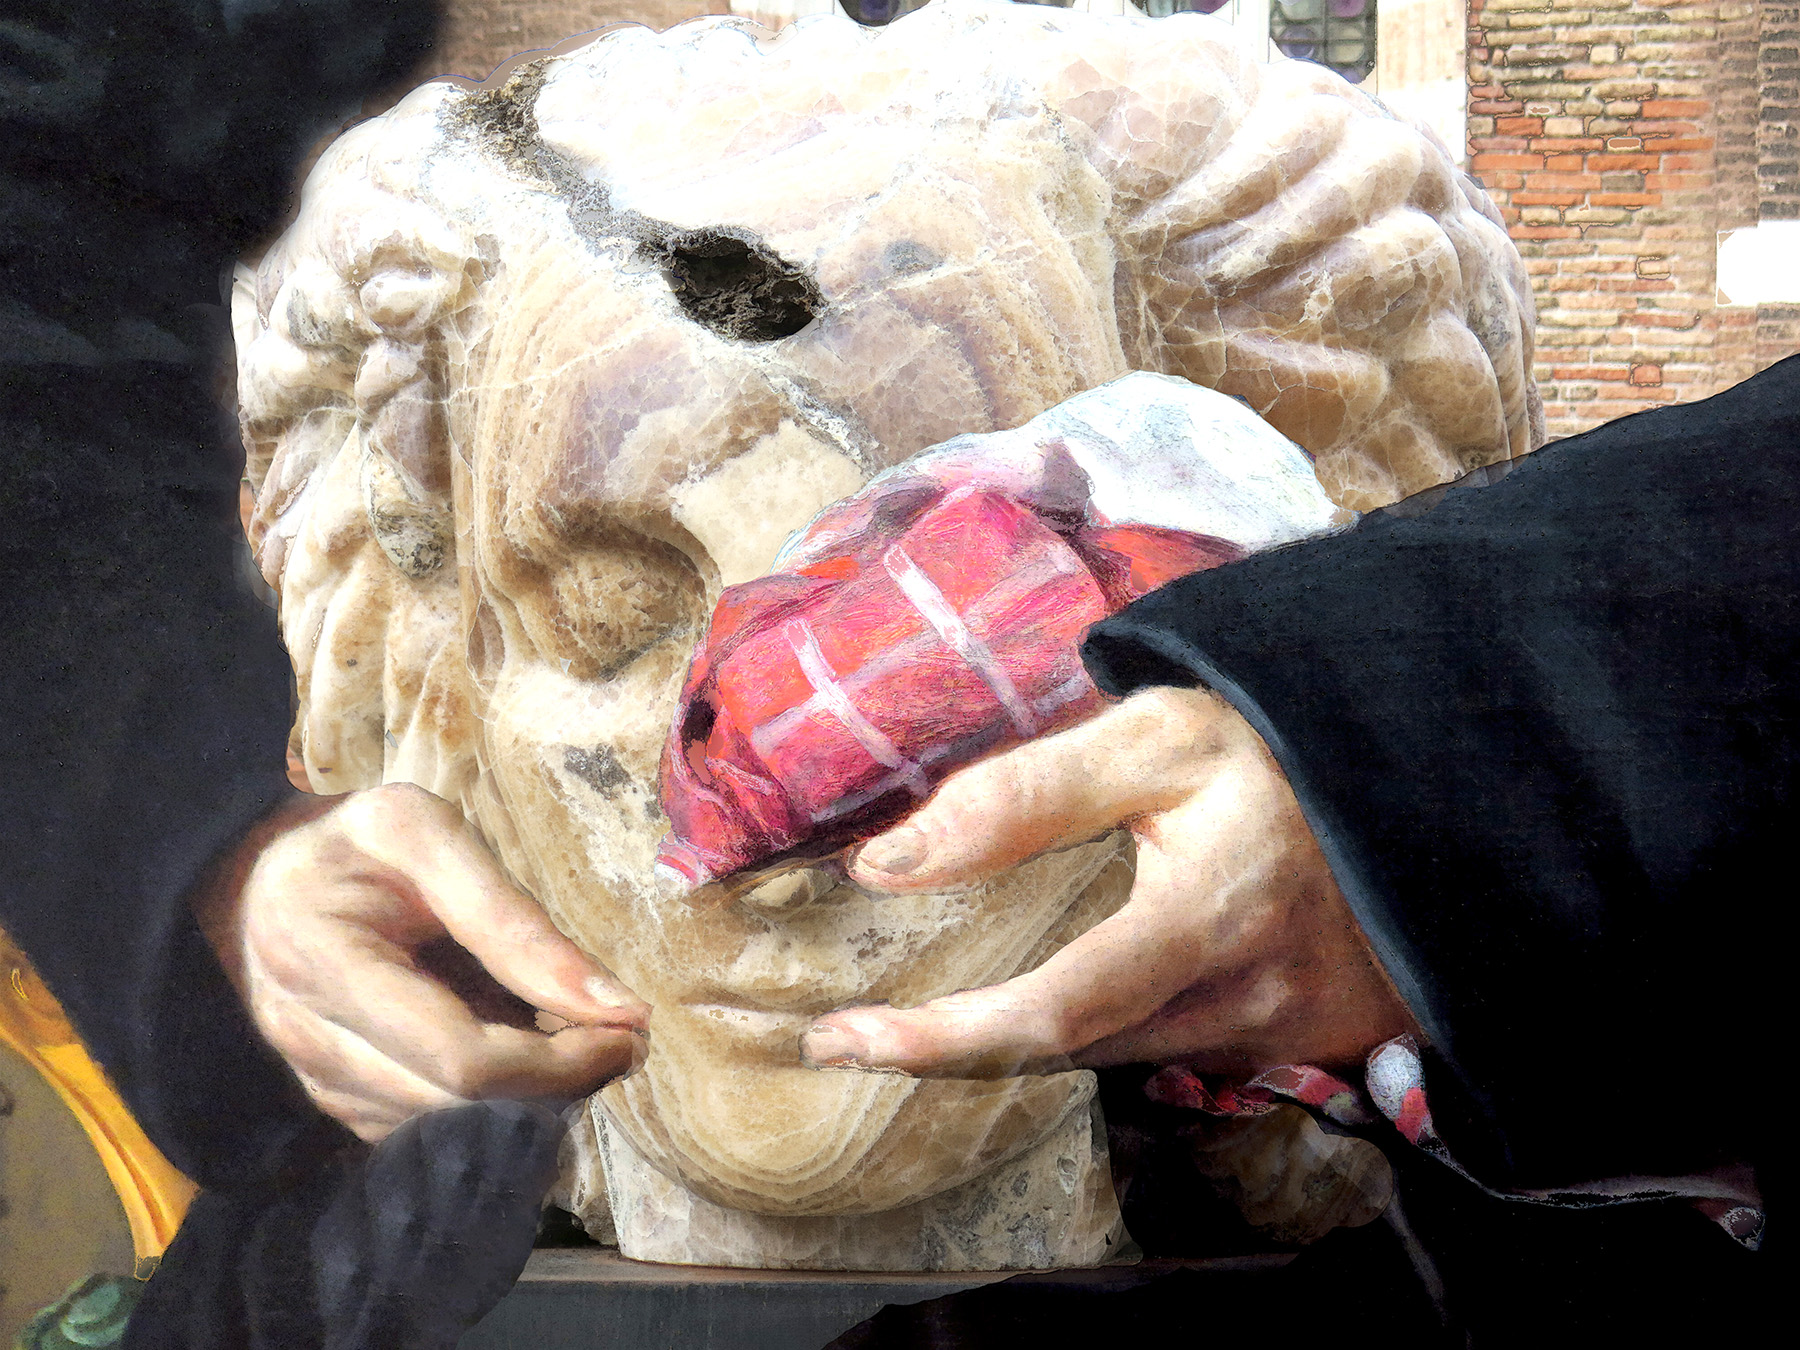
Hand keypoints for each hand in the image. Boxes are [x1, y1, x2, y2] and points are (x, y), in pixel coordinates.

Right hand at [198, 782, 647, 1140]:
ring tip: (581, 1039)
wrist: (258, 878)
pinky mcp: (334, 1102)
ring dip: (532, 1099)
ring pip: (449, 1129)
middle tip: (622, 1039)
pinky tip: (528, 1056)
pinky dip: (492, 1105)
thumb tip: (612, 1004)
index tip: (627, 1027)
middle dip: (559, 1083)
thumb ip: (511, 917)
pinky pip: (428, 1130)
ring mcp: (314, 1082)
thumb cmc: (353, 843)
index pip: (461, 1057)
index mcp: (323, 961)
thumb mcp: (426, 834)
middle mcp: (307, 1039)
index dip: (558, 1060)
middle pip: (460, 1105)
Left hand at [800, 686, 1412, 1078]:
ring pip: (1115, 1060)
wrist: (1429, 788)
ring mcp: (1279, 1038)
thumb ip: (1030, 794)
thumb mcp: (1165, 736)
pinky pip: (1169, 1053)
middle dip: (952, 1051)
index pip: (1056, 1012)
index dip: (944, 1040)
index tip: (840, 1039)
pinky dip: (1099, 1028)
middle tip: (852, 1037)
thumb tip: (892, 861)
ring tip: (940, 1007)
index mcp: (1213, 913)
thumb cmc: (1284, 750)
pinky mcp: (1296, 1048)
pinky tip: (1065, 988)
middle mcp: (1247, 999)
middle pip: (1071, 1056)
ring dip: (1022, 1040)